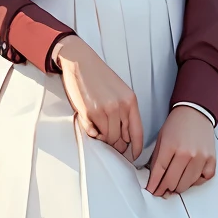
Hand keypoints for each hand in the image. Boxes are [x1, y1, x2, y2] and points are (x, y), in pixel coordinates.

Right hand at [53, 35, 142, 159]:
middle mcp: (120, 107)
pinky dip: (91, 131)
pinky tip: (89, 120)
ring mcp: (104, 110)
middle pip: (121, 139)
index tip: (134, 155)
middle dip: (115, 144)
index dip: (136, 147)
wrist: (80, 62)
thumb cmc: (99, 77)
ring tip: (96, 125)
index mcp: (130, 101)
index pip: (137, 132)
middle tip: (108, 140)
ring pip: (107, 138)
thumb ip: (124, 111)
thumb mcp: (119, 91)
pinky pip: (93, 133)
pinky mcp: (89, 113)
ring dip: (101, 137)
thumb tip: (123, 135)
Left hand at [145, 104, 216, 196]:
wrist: (195, 112)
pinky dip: (195, 181)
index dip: (154, 185)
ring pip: (187, 184)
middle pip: (172, 181)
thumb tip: (154, 178)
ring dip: (178, 187)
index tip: (152, 190)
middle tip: (161, 190)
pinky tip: (189, 178)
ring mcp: (200, 157)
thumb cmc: (178, 123)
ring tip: (173, 185)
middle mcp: (187, 153)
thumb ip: (157, 159)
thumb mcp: (161, 139)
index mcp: (171, 146)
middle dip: (164, 189)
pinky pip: (203, 179)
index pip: (159, 173)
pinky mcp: (211, 159)